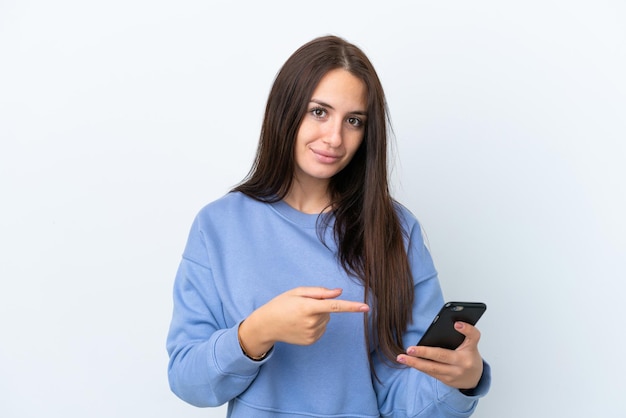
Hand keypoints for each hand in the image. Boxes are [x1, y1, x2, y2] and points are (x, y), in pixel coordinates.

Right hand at [238, 287, 368, 357]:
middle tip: (301, 307)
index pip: (334, 306)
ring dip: (317, 315)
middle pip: (328, 310)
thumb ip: (320, 292)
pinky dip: (315, 324)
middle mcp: (311, 322)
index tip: (366, 308)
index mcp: (308, 307)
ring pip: (326, 320)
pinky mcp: (311, 341)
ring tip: (299, 316)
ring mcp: (312, 334)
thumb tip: (339, 292)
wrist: (267, 325)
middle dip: (319, 306)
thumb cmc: (281, 304)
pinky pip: (322, 328)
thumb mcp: (297, 292)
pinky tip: (301, 324)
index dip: (351, 306)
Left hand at [397, 322, 483, 389]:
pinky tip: (408, 362)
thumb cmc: (470, 357)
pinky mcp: (445, 380)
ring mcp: (453, 374)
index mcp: (469, 351)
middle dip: (424, 353)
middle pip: (442, 356)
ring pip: (432, 368)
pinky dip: (419, 367)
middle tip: (410, 349)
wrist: (474, 379)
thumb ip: (467, 332)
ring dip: (415, 363)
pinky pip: (430, 373)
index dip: (466, 330)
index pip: (471, 337)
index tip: (456, 323)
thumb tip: (454, 323)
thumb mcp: (472, 343)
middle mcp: (461, 364)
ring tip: (401, 357)